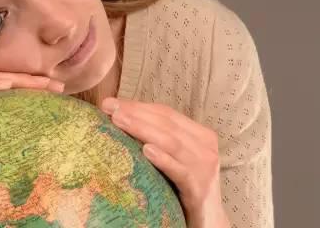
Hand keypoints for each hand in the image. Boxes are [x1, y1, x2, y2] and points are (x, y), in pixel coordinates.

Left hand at [100, 97, 229, 226]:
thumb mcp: (174, 159)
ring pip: (171, 143)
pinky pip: (180, 171)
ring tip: (120, 122)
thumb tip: (119, 117)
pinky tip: (146, 151)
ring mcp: (204, 167)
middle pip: (167, 124)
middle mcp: (205, 147)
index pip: (166, 113)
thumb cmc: (185, 186)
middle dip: (136, 114)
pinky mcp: (200, 188)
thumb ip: (157, 139)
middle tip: (110, 109)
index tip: (111, 103)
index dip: (138, 106)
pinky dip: (164, 159)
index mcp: (200, 134)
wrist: (208, 222)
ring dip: (143, 130)